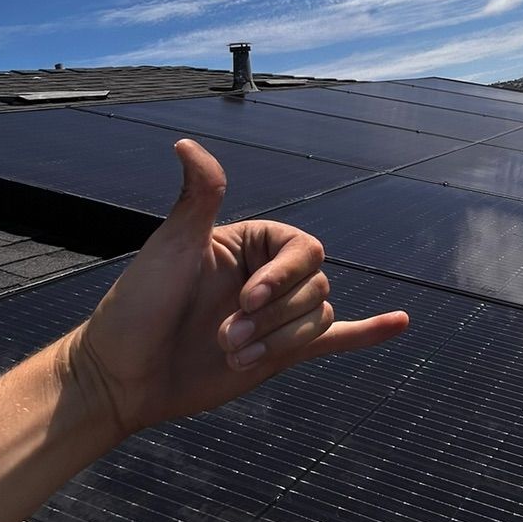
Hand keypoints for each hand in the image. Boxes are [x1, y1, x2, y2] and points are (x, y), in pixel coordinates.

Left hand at [63, 138, 408, 441]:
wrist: (122, 377)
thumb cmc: (138, 307)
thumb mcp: (171, 248)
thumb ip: (197, 197)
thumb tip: (187, 144)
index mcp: (248, 244)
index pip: (302, 249)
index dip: (284, 277)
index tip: (247, 299)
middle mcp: (265, 277)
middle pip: (314, 288)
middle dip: (275, 318)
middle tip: (225, 337)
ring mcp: (274, 317)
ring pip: (317, 320)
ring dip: (280, 341)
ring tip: (232, 354)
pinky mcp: (279, 355)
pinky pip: (335, 339)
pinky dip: (367, 333)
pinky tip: (400, 324)